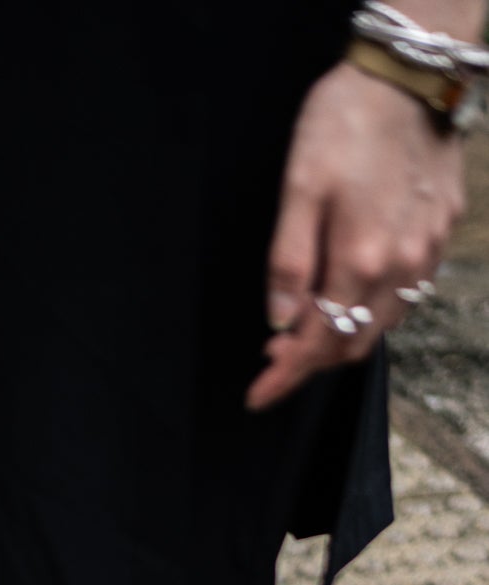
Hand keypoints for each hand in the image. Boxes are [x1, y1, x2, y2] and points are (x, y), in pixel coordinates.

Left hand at [245, 61, 465, 410]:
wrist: (408, 74)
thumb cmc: (344, 122)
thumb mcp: (298, 187)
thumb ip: (288, 261)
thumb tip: (279, 320)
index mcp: (360, 258)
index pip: (318, 342)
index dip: (286, 375)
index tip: (258, 395)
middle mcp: (400, 266)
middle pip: (352, 342)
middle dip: (310, 359)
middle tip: (274, 351)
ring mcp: (426, 251)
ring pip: (382, 324)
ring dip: (343, 335)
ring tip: (306, 322)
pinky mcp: (441, 232)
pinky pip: (406, 294)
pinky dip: (373, 308)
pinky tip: (350, 290)